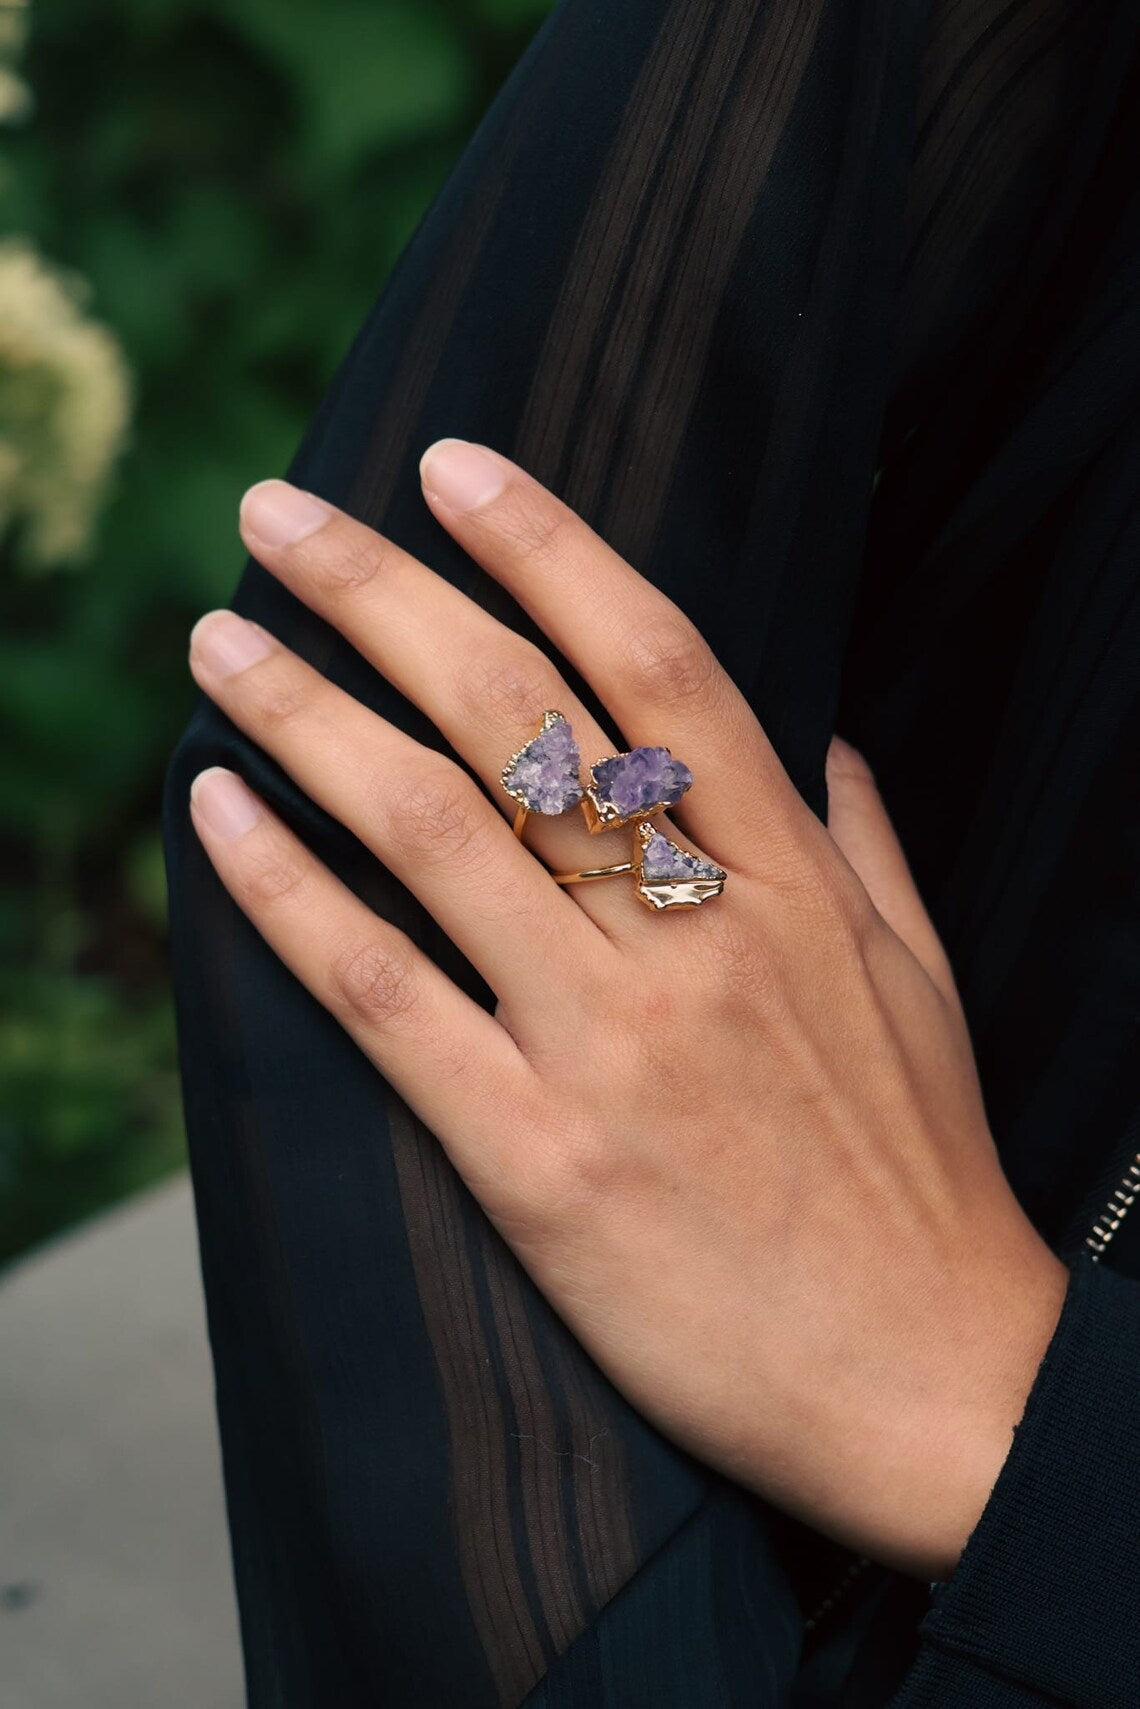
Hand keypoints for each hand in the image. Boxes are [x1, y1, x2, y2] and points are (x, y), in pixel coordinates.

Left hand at [186, 439, 1068, 1581]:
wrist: (930, 1379)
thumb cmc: (923, 1174)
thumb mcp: (925, 981)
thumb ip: (864, 843)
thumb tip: (825, 741)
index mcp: (792, 878)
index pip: (656, 659)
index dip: (548, 544)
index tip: (452, 464)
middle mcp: (693, 935)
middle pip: (515, 715)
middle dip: (384, 592)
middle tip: (280, 514)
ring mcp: (608, 1043)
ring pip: (431, 832)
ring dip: (306, 716)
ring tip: (218, 640)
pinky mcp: (534, 1156)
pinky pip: (384, 997)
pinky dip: (288, 895)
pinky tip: (218, 816)